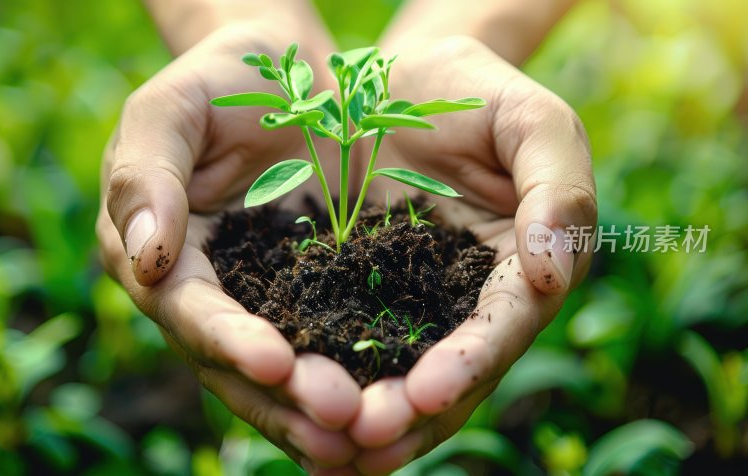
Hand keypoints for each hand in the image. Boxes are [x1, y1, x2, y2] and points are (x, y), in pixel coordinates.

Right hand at [96, 23, 362, 471]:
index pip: (190, 311)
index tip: (276, 362)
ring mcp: (265, 302)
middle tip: (340, 423)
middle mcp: (210, 296)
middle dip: (286, 398)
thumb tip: (145, 259)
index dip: (228, 340)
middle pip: (237, 364)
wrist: (286, 76)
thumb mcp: (172, 109)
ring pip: (284, 374)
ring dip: (319, 410)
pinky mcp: (319, 295)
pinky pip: (335, 344)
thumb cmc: (219, 82)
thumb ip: (146, 175)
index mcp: (164, 257)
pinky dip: (358, 379)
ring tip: (367, 434)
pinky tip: (393, 407)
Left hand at [347, 36, 596, 473]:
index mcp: (517, 270)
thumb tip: (551, 275)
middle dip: (408, 414)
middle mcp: (463, 303)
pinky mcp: (349, 294)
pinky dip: (317, 380)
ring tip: (324, 448)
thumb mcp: (532, 122)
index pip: (501, 328)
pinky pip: (335, 343)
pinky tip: (287, 406)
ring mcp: (405, 304)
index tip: (427, 392)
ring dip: (361, 419)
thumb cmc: (475, 92)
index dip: (468, 364)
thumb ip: (557, 190)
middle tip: (363, 436)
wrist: (399, 81)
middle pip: (446, 377)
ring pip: (389, 377)